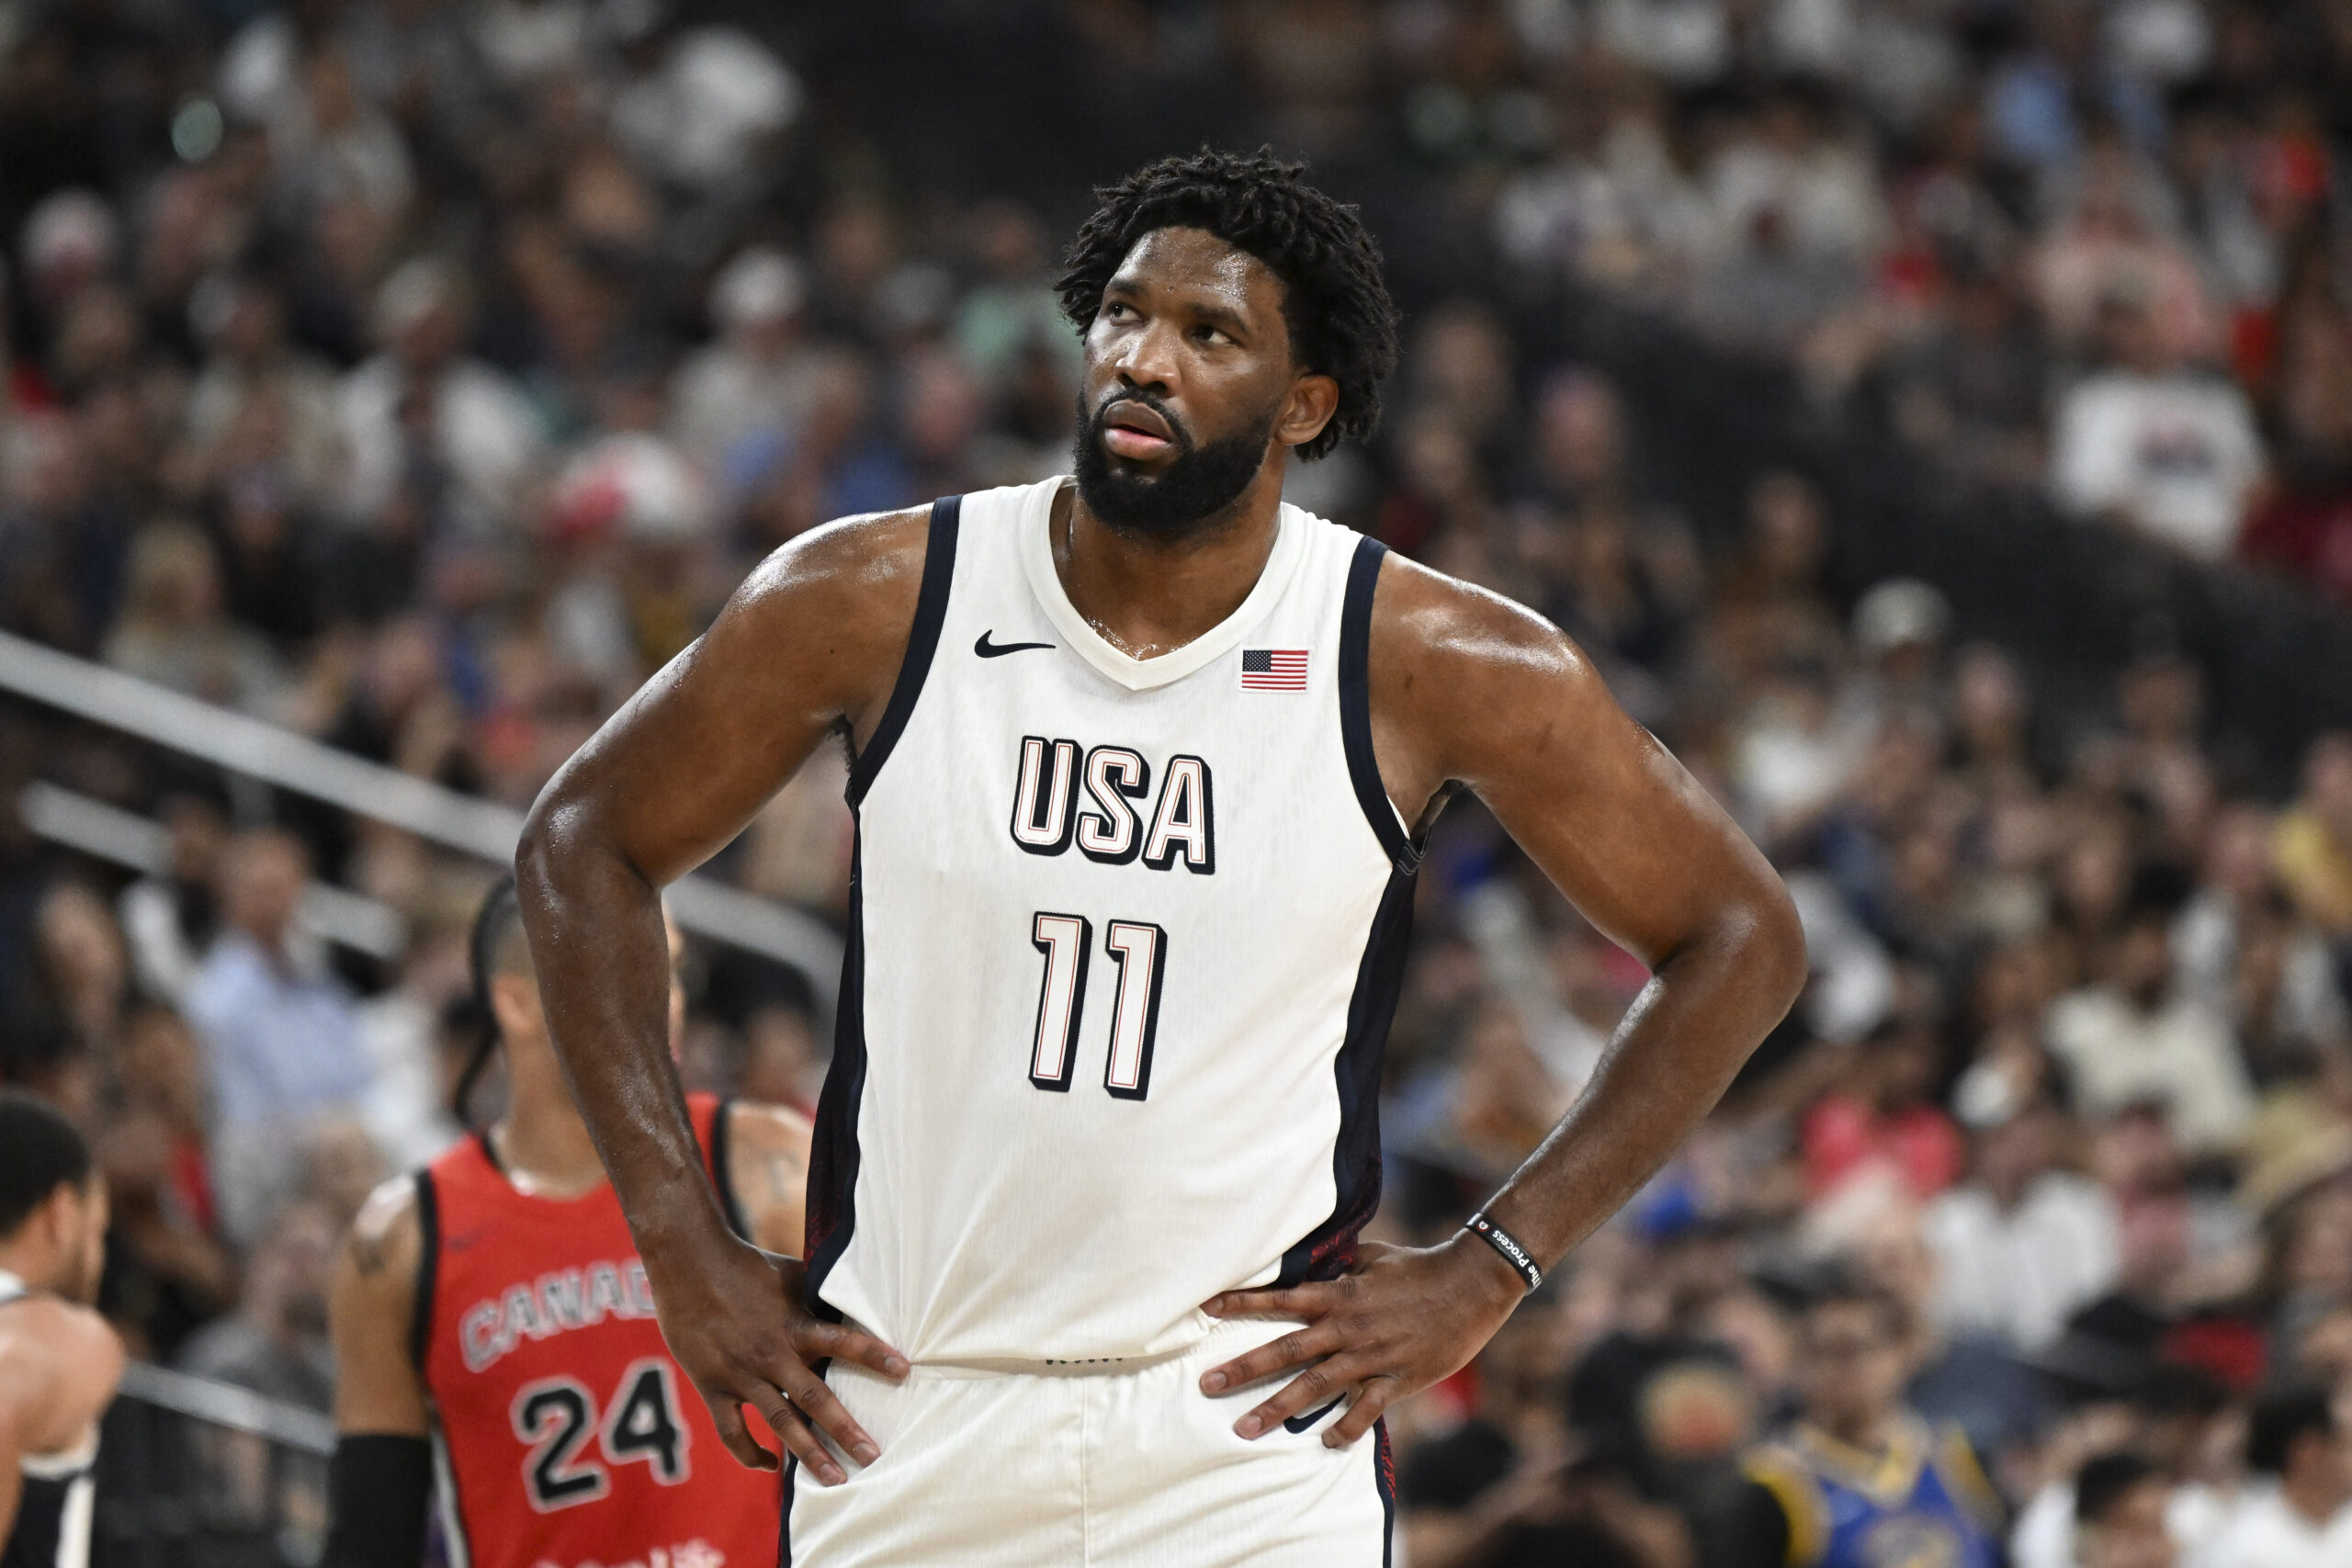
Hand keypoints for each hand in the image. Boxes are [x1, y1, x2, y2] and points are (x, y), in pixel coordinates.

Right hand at [644, 1229, 907, 1485]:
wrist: (688, 1262)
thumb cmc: (746, 1264)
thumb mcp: (791, 1274)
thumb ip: (818, 1296)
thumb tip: (854, 1300)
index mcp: (795, 1324)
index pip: (843, 1341)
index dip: (874, 1355)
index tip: (904, 1371)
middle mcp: (772, 1353)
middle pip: (815, 1399)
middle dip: (846, 1430)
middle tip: (872, 1457)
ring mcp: (741, 1374)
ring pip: (780, 1423)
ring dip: (808, 1454)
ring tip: (835, 1480)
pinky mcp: (713, 1387)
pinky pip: (732, 1431)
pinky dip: (750, 1454)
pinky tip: (768, 1466)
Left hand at [1197, 1233, 1524, 1446]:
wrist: (1472, 1285)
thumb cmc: (1418, 1267)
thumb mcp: (1372, 1257)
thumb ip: (1338, 1267)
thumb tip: (1308, 1265)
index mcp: (1340, 1294)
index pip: (1282, 1299)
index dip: (1244, 1302)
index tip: (1207, 1307)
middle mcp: (1348, 1327)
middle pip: (1287, 1349)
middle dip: (1244, 1368)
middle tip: (1207, 1385)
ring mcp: (1372, 1355)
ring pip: (1316, 1385)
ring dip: (1278, 1408)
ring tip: (1245, 1428)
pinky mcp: (1399, 1378)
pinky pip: (1366, 1408)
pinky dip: (1344, 1427)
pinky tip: (1324, 1442)